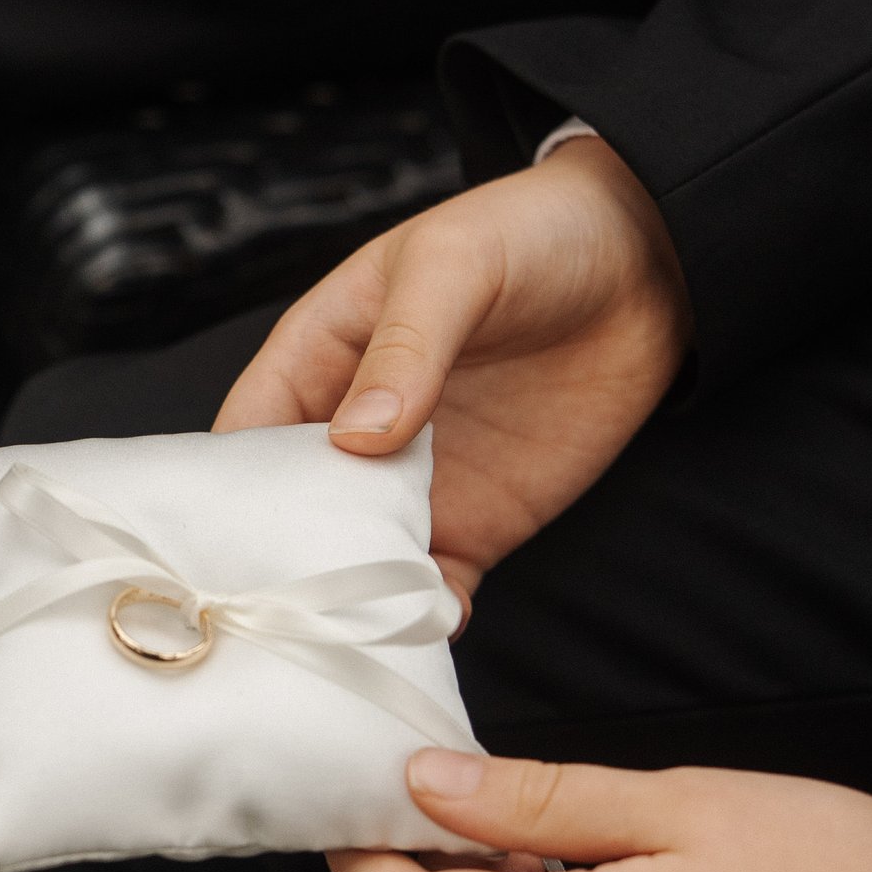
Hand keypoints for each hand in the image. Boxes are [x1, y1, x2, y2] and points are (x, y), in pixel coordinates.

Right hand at [217, 138, 690, 612]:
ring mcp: (414, 484)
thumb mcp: (453, 267)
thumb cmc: (529, 235)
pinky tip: (435, 628)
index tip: (222, 544)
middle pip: (291, 515)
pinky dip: (430, 614)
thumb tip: (356, 437)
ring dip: (353, 600)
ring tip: (351, 637)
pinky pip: (437, 585)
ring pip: (358, 561)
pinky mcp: (478, 521)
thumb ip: (406, 349)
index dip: (227, 489)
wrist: (649, 266)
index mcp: (318, 359)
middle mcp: (352, 432)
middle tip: (284, 611)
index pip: (247, 434)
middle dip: (283, 562)